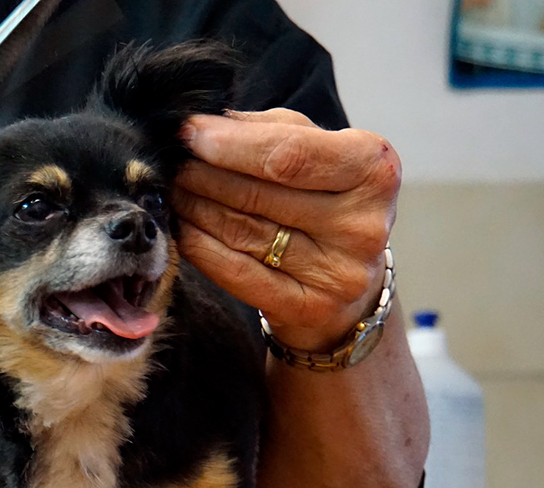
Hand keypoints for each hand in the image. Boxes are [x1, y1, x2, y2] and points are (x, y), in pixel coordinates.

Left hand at [172, 110, 401, 351]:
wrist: (348, 279)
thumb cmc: (324, 198)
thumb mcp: (313, 150)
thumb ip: (267, 131)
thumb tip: (204, 122)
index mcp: (373, 170)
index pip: (290, 155)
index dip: (231, 145)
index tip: (188, 134)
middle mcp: (364, 223)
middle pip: (260, 194)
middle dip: (204, 175)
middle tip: (170, 164)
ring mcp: (341, 272)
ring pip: (244, 232)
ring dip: (195, 208)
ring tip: (170, 191)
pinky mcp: (312, 309)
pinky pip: (239, 273)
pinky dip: (201, 248)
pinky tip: (180, 229)